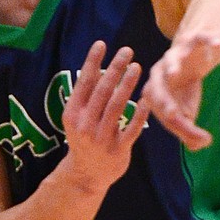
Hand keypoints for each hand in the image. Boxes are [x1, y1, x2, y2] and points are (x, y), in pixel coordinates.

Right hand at [60, 41, 149, 192]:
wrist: (86, 175)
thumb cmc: (84, 139)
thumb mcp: (77, 119)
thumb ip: (86, 97)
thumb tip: (94, 66)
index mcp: (72, 114)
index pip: (83, 83)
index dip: (92, 62)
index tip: (101, 43)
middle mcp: (85, 125)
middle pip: (102, 91)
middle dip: (115, 68)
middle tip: (127, 50)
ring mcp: (101, 138)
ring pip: (116, 107)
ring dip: (127, 85)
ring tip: (137, 67)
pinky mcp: (118, 150)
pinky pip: (132, 129)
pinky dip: (139, 114)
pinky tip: (147, 99)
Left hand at [142, 33, 219, 150]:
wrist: (195, 58)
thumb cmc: (185, 89)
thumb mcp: (188, 110)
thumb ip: (189, 130)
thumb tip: (197, 146)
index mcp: (155, 89)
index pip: (158, 105)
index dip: (168, 114)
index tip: (179, 122)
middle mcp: (160, 71)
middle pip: (157, 83)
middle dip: (161, 96)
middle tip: (171, 111)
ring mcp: (175, 54)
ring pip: (171, 58)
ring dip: (173, 64)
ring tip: (175, 72)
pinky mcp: (191, 40)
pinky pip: (198, 39)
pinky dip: (209, 40)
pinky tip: (219, 44)